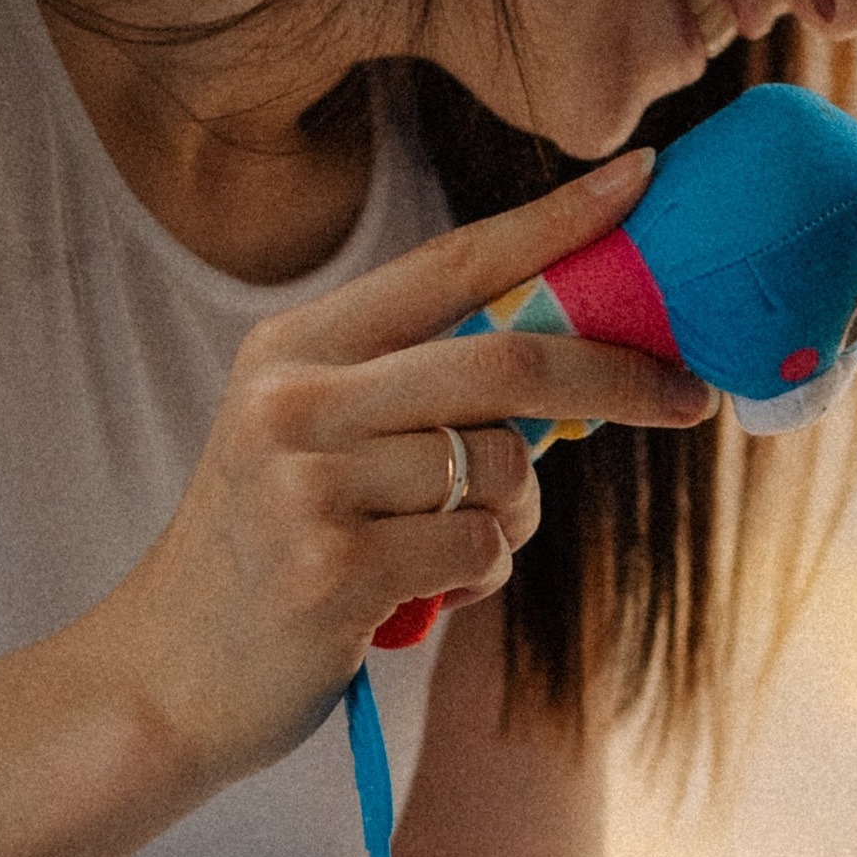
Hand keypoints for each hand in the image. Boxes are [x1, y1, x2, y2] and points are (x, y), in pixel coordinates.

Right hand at [91, 149, 716, 789]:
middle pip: (505, 359)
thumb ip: (421, 392)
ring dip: (516, 514)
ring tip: (446, 548)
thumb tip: (579, 359)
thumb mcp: (318, 441)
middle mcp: (295, 399)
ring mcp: (309, 482)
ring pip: (503, 468)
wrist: (168, 677)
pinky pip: (483, 549)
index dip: (554, 220)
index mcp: (297, 346)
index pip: (450, 260)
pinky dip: (480, 577)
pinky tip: (417, 594)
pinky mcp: (336, 567)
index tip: (643, 179)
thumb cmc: (274, 552)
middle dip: (616, 376)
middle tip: (688, 397)